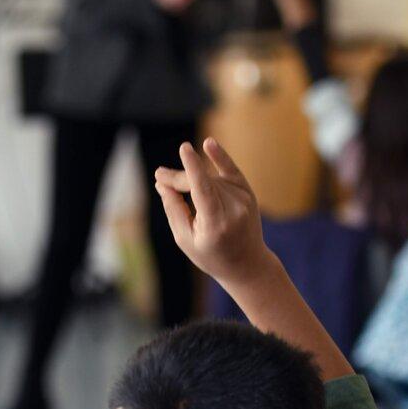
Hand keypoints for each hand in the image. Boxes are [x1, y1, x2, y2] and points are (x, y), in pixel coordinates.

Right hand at [154, 138, 275, 288]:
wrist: (247, 264)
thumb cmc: (212, 255)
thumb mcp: (186, 239)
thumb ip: (173, 209)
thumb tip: (162, 182)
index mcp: (216, 224)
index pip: (204, 190)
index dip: (193, 168)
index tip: (184, 148)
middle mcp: (233, 209)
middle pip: (201, 181)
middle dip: (178, 178)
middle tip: (159, 177)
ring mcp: (243, 199)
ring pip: (210, 178)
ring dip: (192, 180)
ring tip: (179, 188)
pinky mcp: (246, 192)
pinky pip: (230, 169)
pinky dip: (219, 157)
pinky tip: (208, 144)